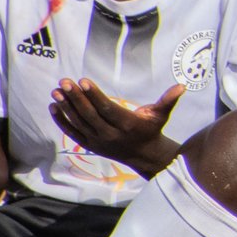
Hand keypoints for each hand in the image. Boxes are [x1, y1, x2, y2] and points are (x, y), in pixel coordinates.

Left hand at [50, 78, 183, 175]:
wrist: (144, 156)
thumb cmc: (152, 129)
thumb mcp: (161, 115)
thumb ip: (168, 100)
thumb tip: (182, 86)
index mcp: (128, 125)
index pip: (108, 109)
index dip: (95, 96)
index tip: (84, 81)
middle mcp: (111, 135)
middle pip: (90, 115)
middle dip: (76, 98)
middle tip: (65, 82)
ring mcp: (99, 141)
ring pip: (79, 123)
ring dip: (66, 107)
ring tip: (57, 91)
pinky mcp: (90, 145)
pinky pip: (73, 132)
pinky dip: (61, 120)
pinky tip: (54, 106)